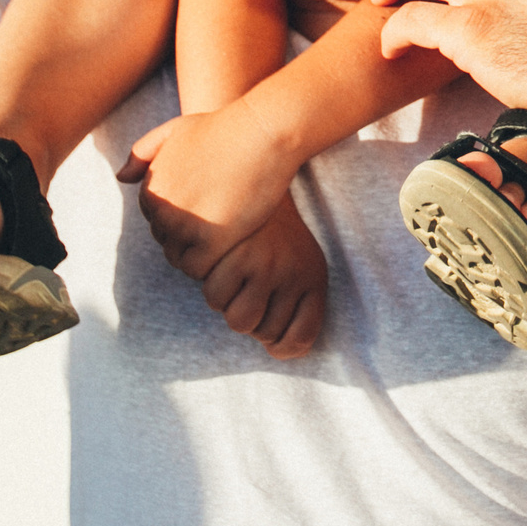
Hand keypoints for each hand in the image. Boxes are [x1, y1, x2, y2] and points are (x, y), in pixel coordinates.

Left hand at [118, 108, 306, 285]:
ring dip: (203, 254)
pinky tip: (231, 245)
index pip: (158, 223)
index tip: (210, 204)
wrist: (261, 132)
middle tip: (223, 218)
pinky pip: (199, 270)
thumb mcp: (176, 130)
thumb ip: (144, 152)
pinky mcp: (210, 239)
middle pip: (169, 243)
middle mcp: (161, 210)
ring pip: (182, 260)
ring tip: (228, 233)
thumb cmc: (224, 128)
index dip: (186, 217)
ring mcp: (184, 226)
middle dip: (192, 237)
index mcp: (150, 189)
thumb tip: (122, 177)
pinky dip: (213, 265)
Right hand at [195, 196, 327, 358]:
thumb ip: (295, 305)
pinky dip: (213, 288)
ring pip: (238, 321)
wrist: (256, 174)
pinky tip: (219, 265)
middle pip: (265, 334)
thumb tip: (278, 351)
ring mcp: (267, 267)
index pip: (302, 339)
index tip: (269, 335)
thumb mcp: (298, 260)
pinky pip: (216, 298)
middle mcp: (295, 275)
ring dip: (231, 306)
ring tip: (234, 277)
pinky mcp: (237, 257)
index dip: (282, 346)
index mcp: (313, 278)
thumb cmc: (273, 229)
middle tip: (246, 290)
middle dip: (252, 319)